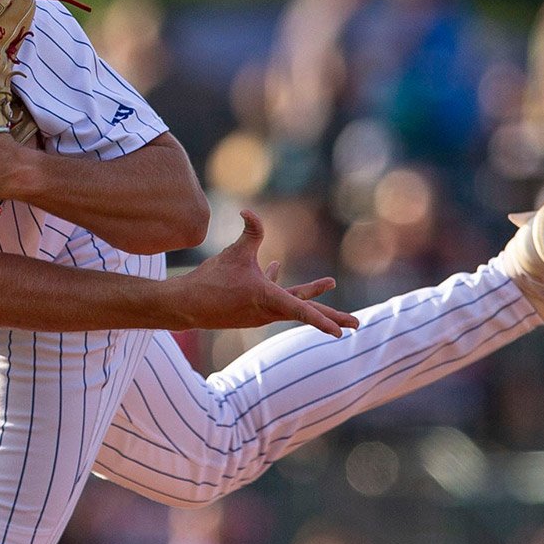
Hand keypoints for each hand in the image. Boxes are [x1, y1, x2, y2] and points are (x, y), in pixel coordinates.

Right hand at [171, 210, 359, 335]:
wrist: (187, 305)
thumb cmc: (211, 280)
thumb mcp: (235, 253)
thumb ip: (250, 232)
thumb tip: (250, 211)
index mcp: (269, 299)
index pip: (302, 311)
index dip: (323, 319)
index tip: (340, 331)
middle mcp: (269, 311)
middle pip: (307, 313)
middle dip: (332, 317)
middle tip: (356, 325)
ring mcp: (261, 313)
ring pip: (292, 303)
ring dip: (310, 295)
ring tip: (329, 283)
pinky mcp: (252, 310)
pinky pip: (274, 297)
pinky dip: (281, 285)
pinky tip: (276, 266)